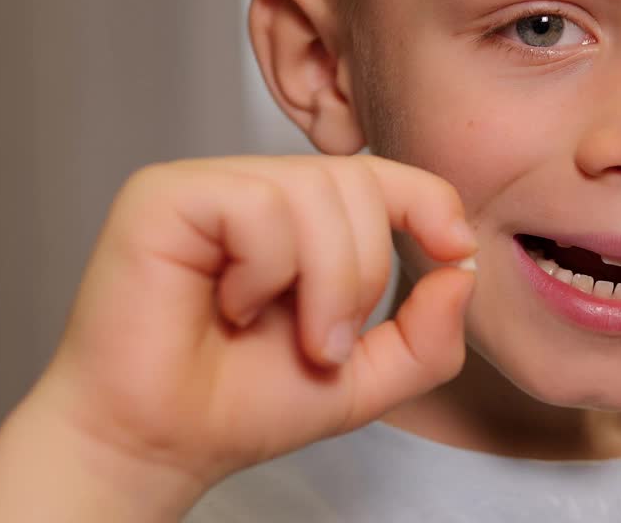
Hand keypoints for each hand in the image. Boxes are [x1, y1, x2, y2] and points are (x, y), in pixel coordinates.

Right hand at [25, 155, 473, 505]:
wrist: (157, 446)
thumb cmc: (238, 406)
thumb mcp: (364, 379)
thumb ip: (425, 335)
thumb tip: (463, 270)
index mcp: (301, 220)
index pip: (381, 175)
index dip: (429, 201)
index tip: (455, 248)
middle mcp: (257, 191)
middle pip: (357, 182)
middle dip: (364, 274)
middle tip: (326, 343)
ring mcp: (210, 186)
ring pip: (314, 189)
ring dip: (322, 281)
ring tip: (283, 332)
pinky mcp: (164, 195)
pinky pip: (258, 203)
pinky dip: (265, 269)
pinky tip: (231, 304)